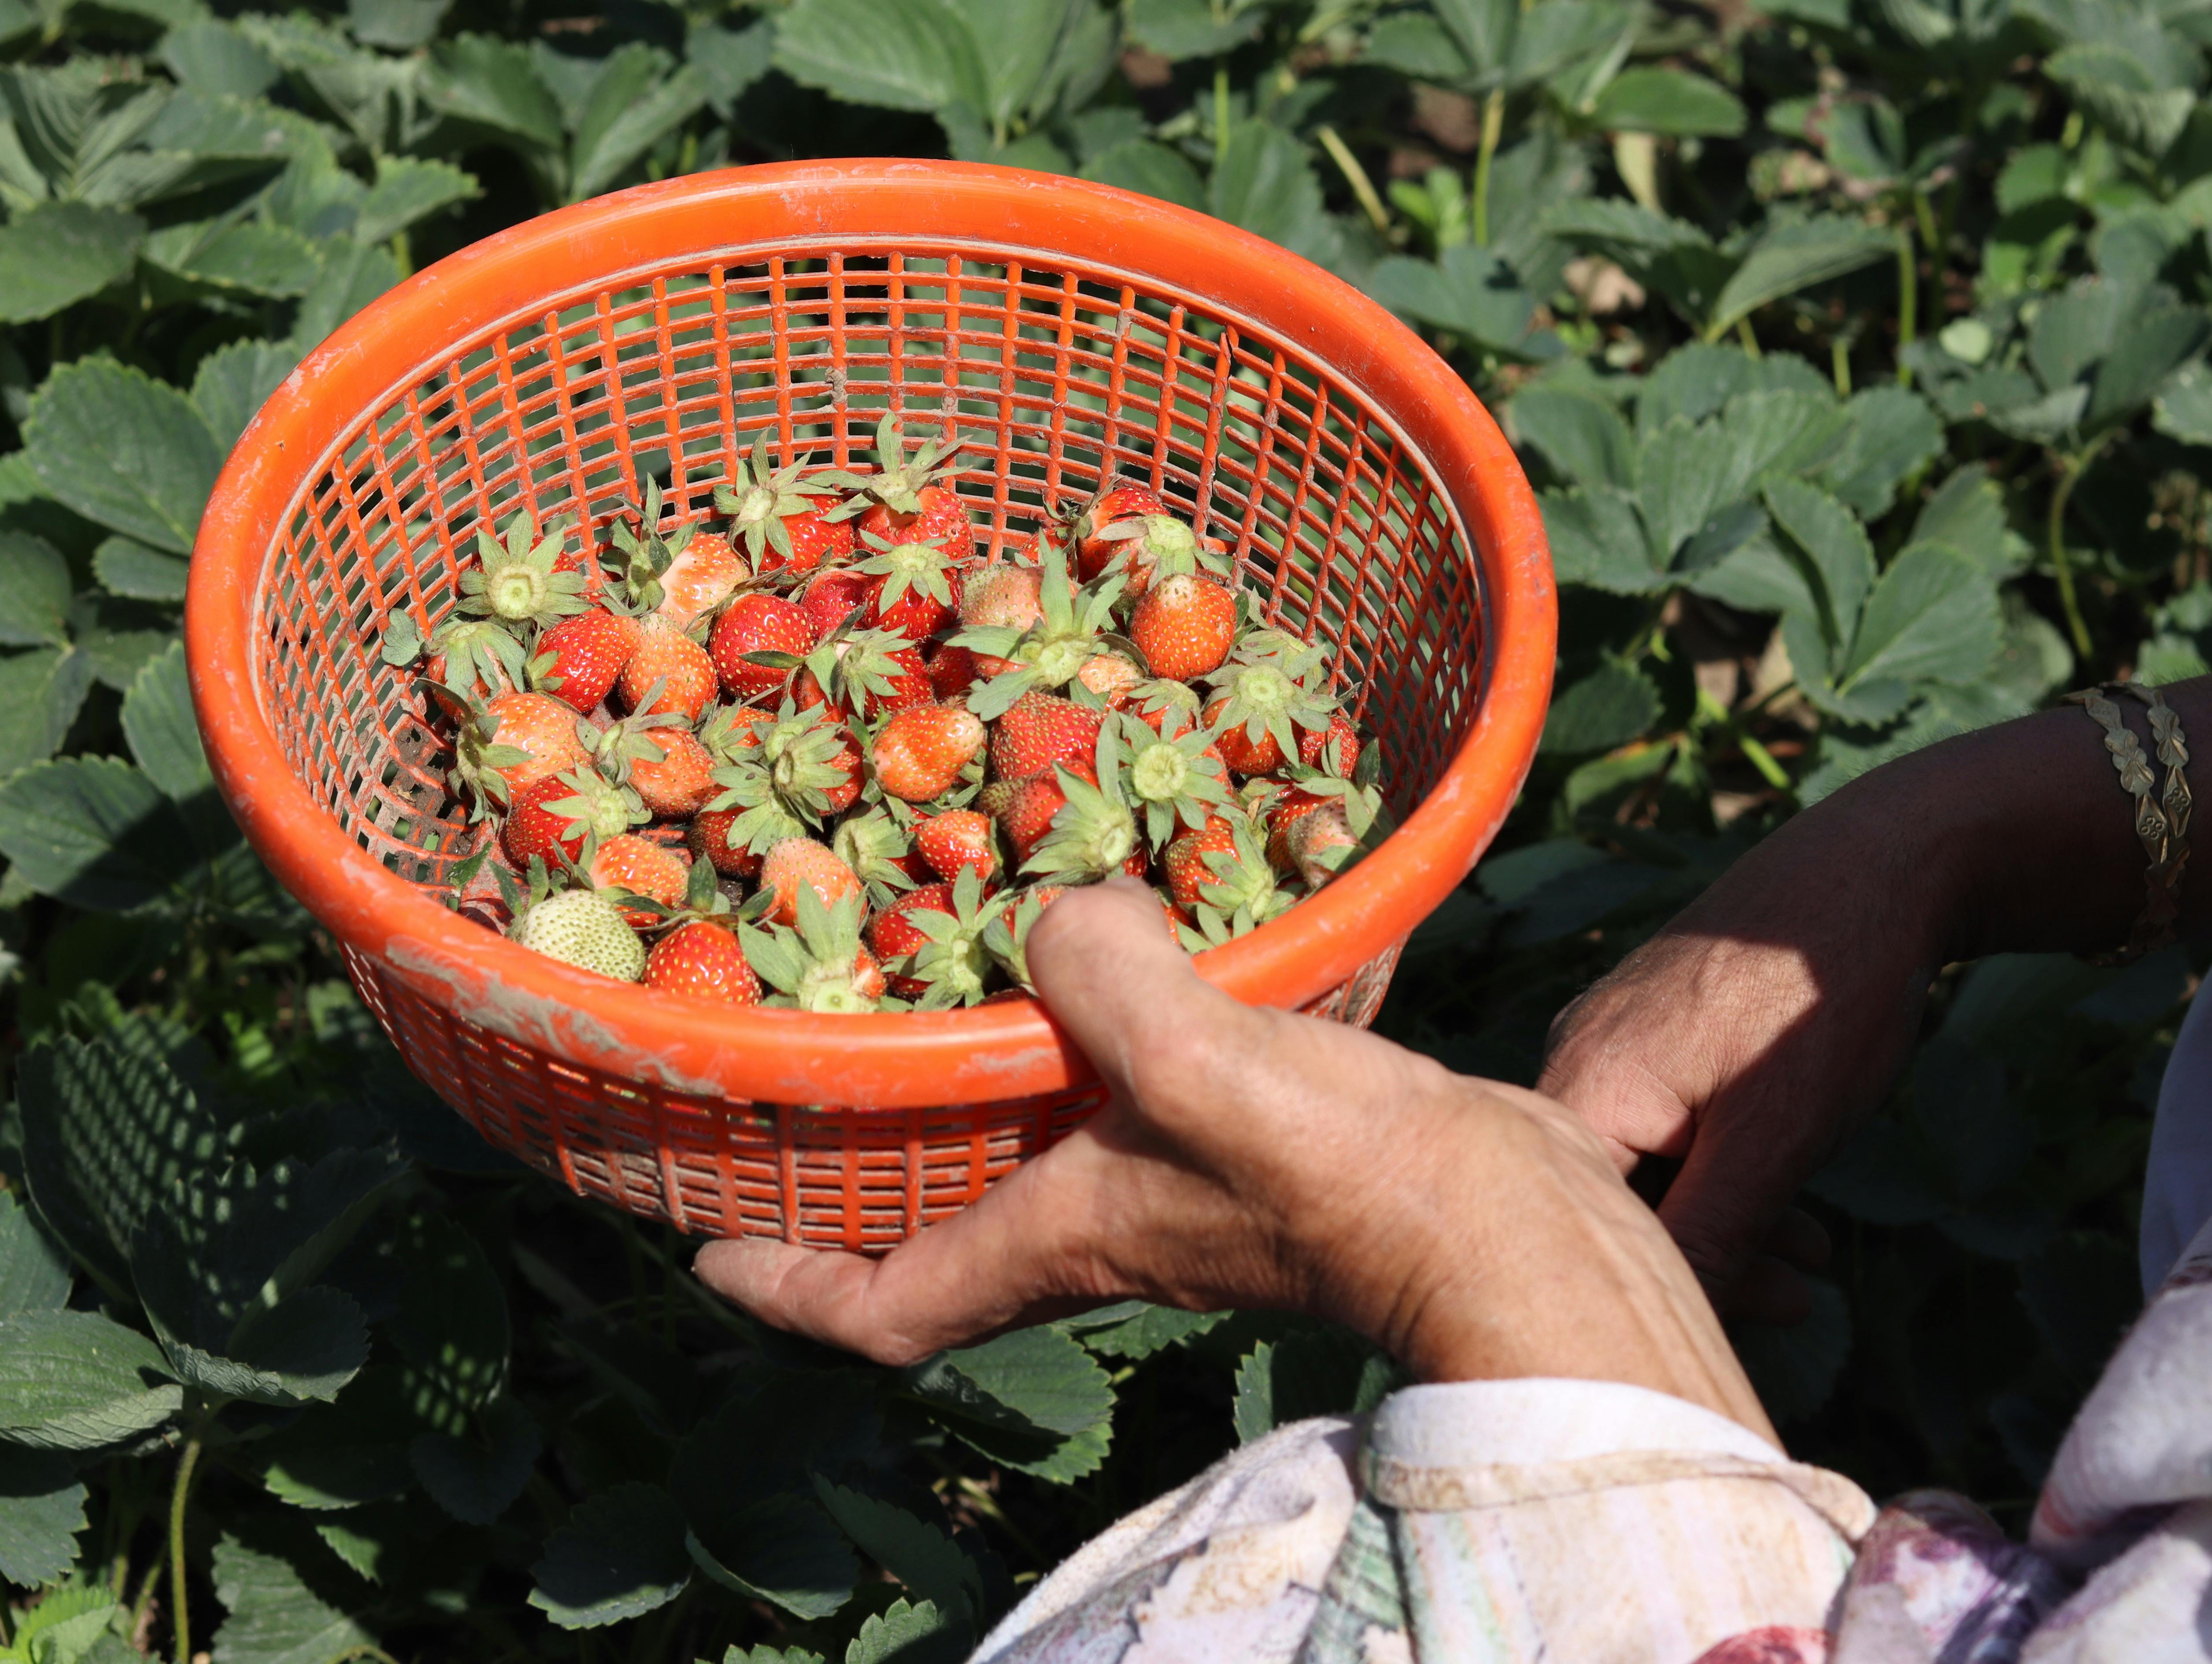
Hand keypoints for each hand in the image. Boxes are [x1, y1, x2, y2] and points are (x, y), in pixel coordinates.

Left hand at [695, 878, 1771, 1436]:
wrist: (1516, 1224)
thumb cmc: (1349, 1176)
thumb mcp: (1201, 1063)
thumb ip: (1106, 974)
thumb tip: (1054, 905)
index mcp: (1057, 1234)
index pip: (876, 1306)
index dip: (776, 1286)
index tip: (695, 1246)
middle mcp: (1101, 1221)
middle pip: (946, 1209)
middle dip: (870, 1152)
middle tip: (805, 1054)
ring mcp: (1181, 1180)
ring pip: (1050, 1125)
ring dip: (1000, 1060)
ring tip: (951, 950)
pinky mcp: (1259, 1133)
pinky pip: (1156, 1064)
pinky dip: (1131, 1002)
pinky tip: (1147, 910)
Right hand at [1538, 785, 1952, 1322]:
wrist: (1879, 865)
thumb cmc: (1820, 994)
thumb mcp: (1776, 1135)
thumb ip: (1716, 1233)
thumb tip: (1668, 1328)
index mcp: (1583, 1081)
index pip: (1573, 1225)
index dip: (1648, 1291)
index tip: (1736, 1330)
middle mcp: (1578, 1058)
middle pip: (1611, 1201)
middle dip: (1704, 1265)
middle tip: (1797, 1307)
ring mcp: (1615, 1041)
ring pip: (1648, 1168)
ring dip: (1728, 1226)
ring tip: (1813, 1268)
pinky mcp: (1657, 1034)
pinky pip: (1668, 1129)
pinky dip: (1727, 1176)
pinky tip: (1796, 1212)